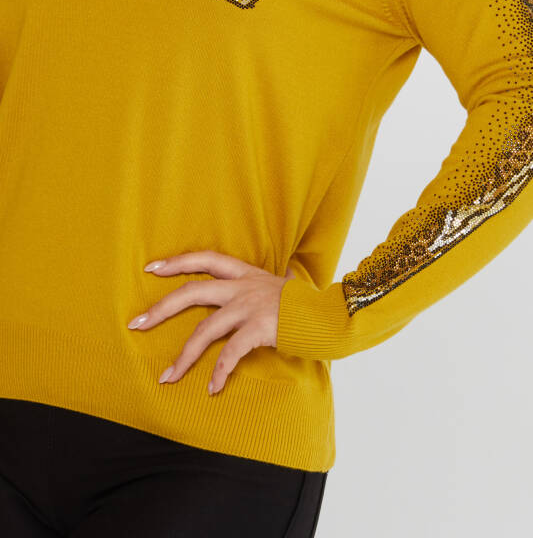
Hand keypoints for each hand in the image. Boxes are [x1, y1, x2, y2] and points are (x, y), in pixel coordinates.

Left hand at [127, 250, 296, 395]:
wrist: (329, 314)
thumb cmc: (307, 302)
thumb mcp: (285, 285)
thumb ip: (278, 281)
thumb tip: (288, 275)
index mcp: (245, 274)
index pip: (205, 259)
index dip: (178, 262)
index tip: (151, 267)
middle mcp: (242, 288)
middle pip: (192, 292)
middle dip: (161, 308)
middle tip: (137, 323)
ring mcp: (249, 308)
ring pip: (205, 331)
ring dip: (183, 356)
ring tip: (167, 377)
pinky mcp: (258, 329)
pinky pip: (230, 353)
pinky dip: (219, 372)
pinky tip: (212, 388)